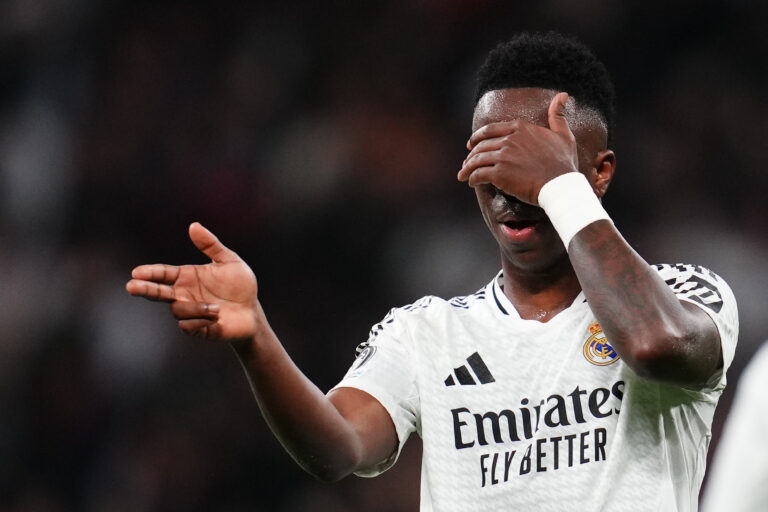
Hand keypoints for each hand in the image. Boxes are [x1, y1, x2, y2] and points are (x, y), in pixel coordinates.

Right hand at [126, 222, 258, 340]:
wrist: (252, 312)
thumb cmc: (241, 285)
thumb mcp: (229, 261)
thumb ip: (211, 245)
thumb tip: (193, 225)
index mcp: (187, 277)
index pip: (163, 274)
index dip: (150, 273)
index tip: (137, 272)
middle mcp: (183, 294)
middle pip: (157, 292)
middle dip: (144, 289)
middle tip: (131, 287)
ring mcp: (188, 312)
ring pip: (177, 310)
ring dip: (196, 308)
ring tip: (217, 308)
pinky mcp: (195, 329)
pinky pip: (187, 326)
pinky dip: (200, 321)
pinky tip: (216, 318)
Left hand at [457, 92, 578, 204]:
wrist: (560, 185)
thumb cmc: (563, 163)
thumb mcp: (564, 135)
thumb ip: (558, 115)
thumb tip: (563, 95)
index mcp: (520, 128)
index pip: (490, 129)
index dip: (477, 137)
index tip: (471, 144)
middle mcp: (509, 139)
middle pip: (481, 145)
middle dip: (471, 155)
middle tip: (466, 163)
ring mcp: (503, 156)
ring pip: (477, 159)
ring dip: (468, 168)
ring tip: (464, 175)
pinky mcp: (499, 173)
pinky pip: (479, 174)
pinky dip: (472, 178)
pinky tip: (472, 183)